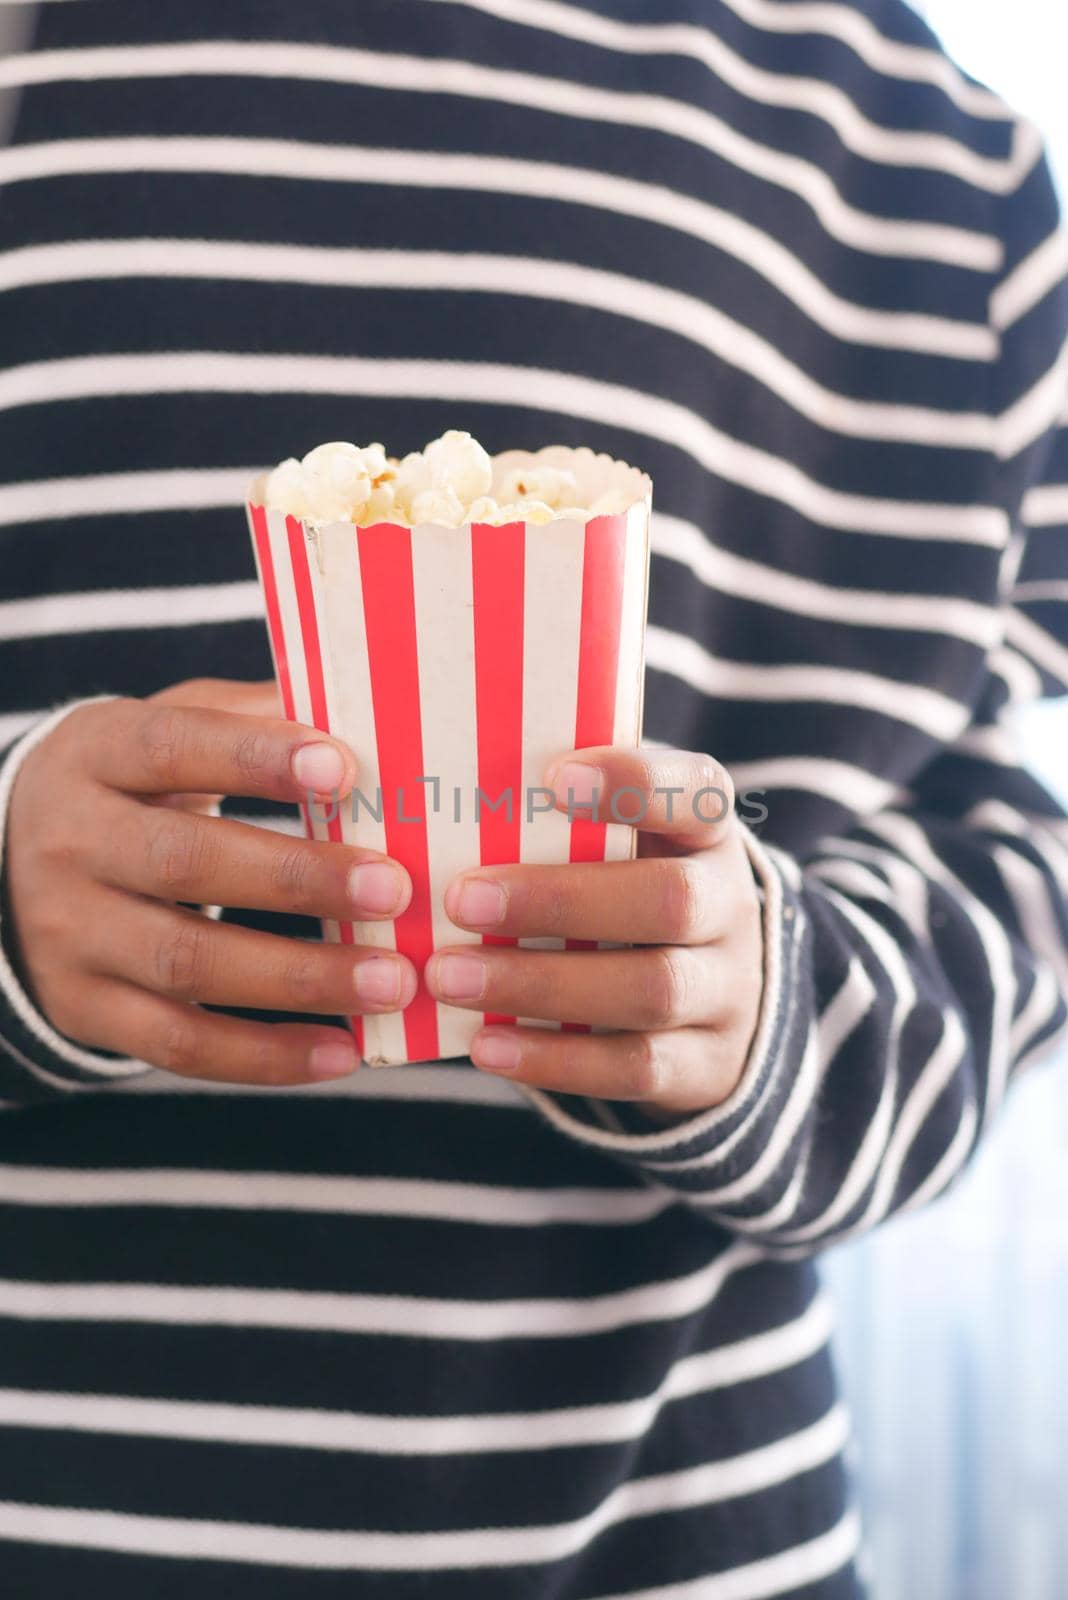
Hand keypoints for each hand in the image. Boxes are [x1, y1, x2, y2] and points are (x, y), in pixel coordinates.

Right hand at [5, 679, 417, 1085]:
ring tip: (389, 980)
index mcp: (97, 753)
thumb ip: (254, 717)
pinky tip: (342, 1051)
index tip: (343, 768)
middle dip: (297, 879)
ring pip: (187, 962)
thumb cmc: (136, 783)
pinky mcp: (84, 1008)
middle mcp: (71, 842)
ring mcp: (70, 933)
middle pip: (185, 862)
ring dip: (299, 976)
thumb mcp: (172, 726)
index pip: (174, 748)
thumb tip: (364, 711)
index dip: (256, 758)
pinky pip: (178, 1044)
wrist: (11, 862)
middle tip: (393, 889)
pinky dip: (265, 1055)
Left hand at [425, 749, 763, 1119]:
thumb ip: (558, 822)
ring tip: (450, 977)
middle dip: (561, 900)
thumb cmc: (626, 891)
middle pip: (670, 900)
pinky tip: (486, 1046)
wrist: (711, 997)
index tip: (555, 778)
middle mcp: (730, 907)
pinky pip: (636, 1067)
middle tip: (463, 900)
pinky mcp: (706, 1063)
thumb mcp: (619, 844)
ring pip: (651, 989)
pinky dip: (556, 1059)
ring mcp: (727, 990)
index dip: (634, 784)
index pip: (696, 792)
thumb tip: (439, 803)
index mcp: (707, 833)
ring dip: (541, 984)